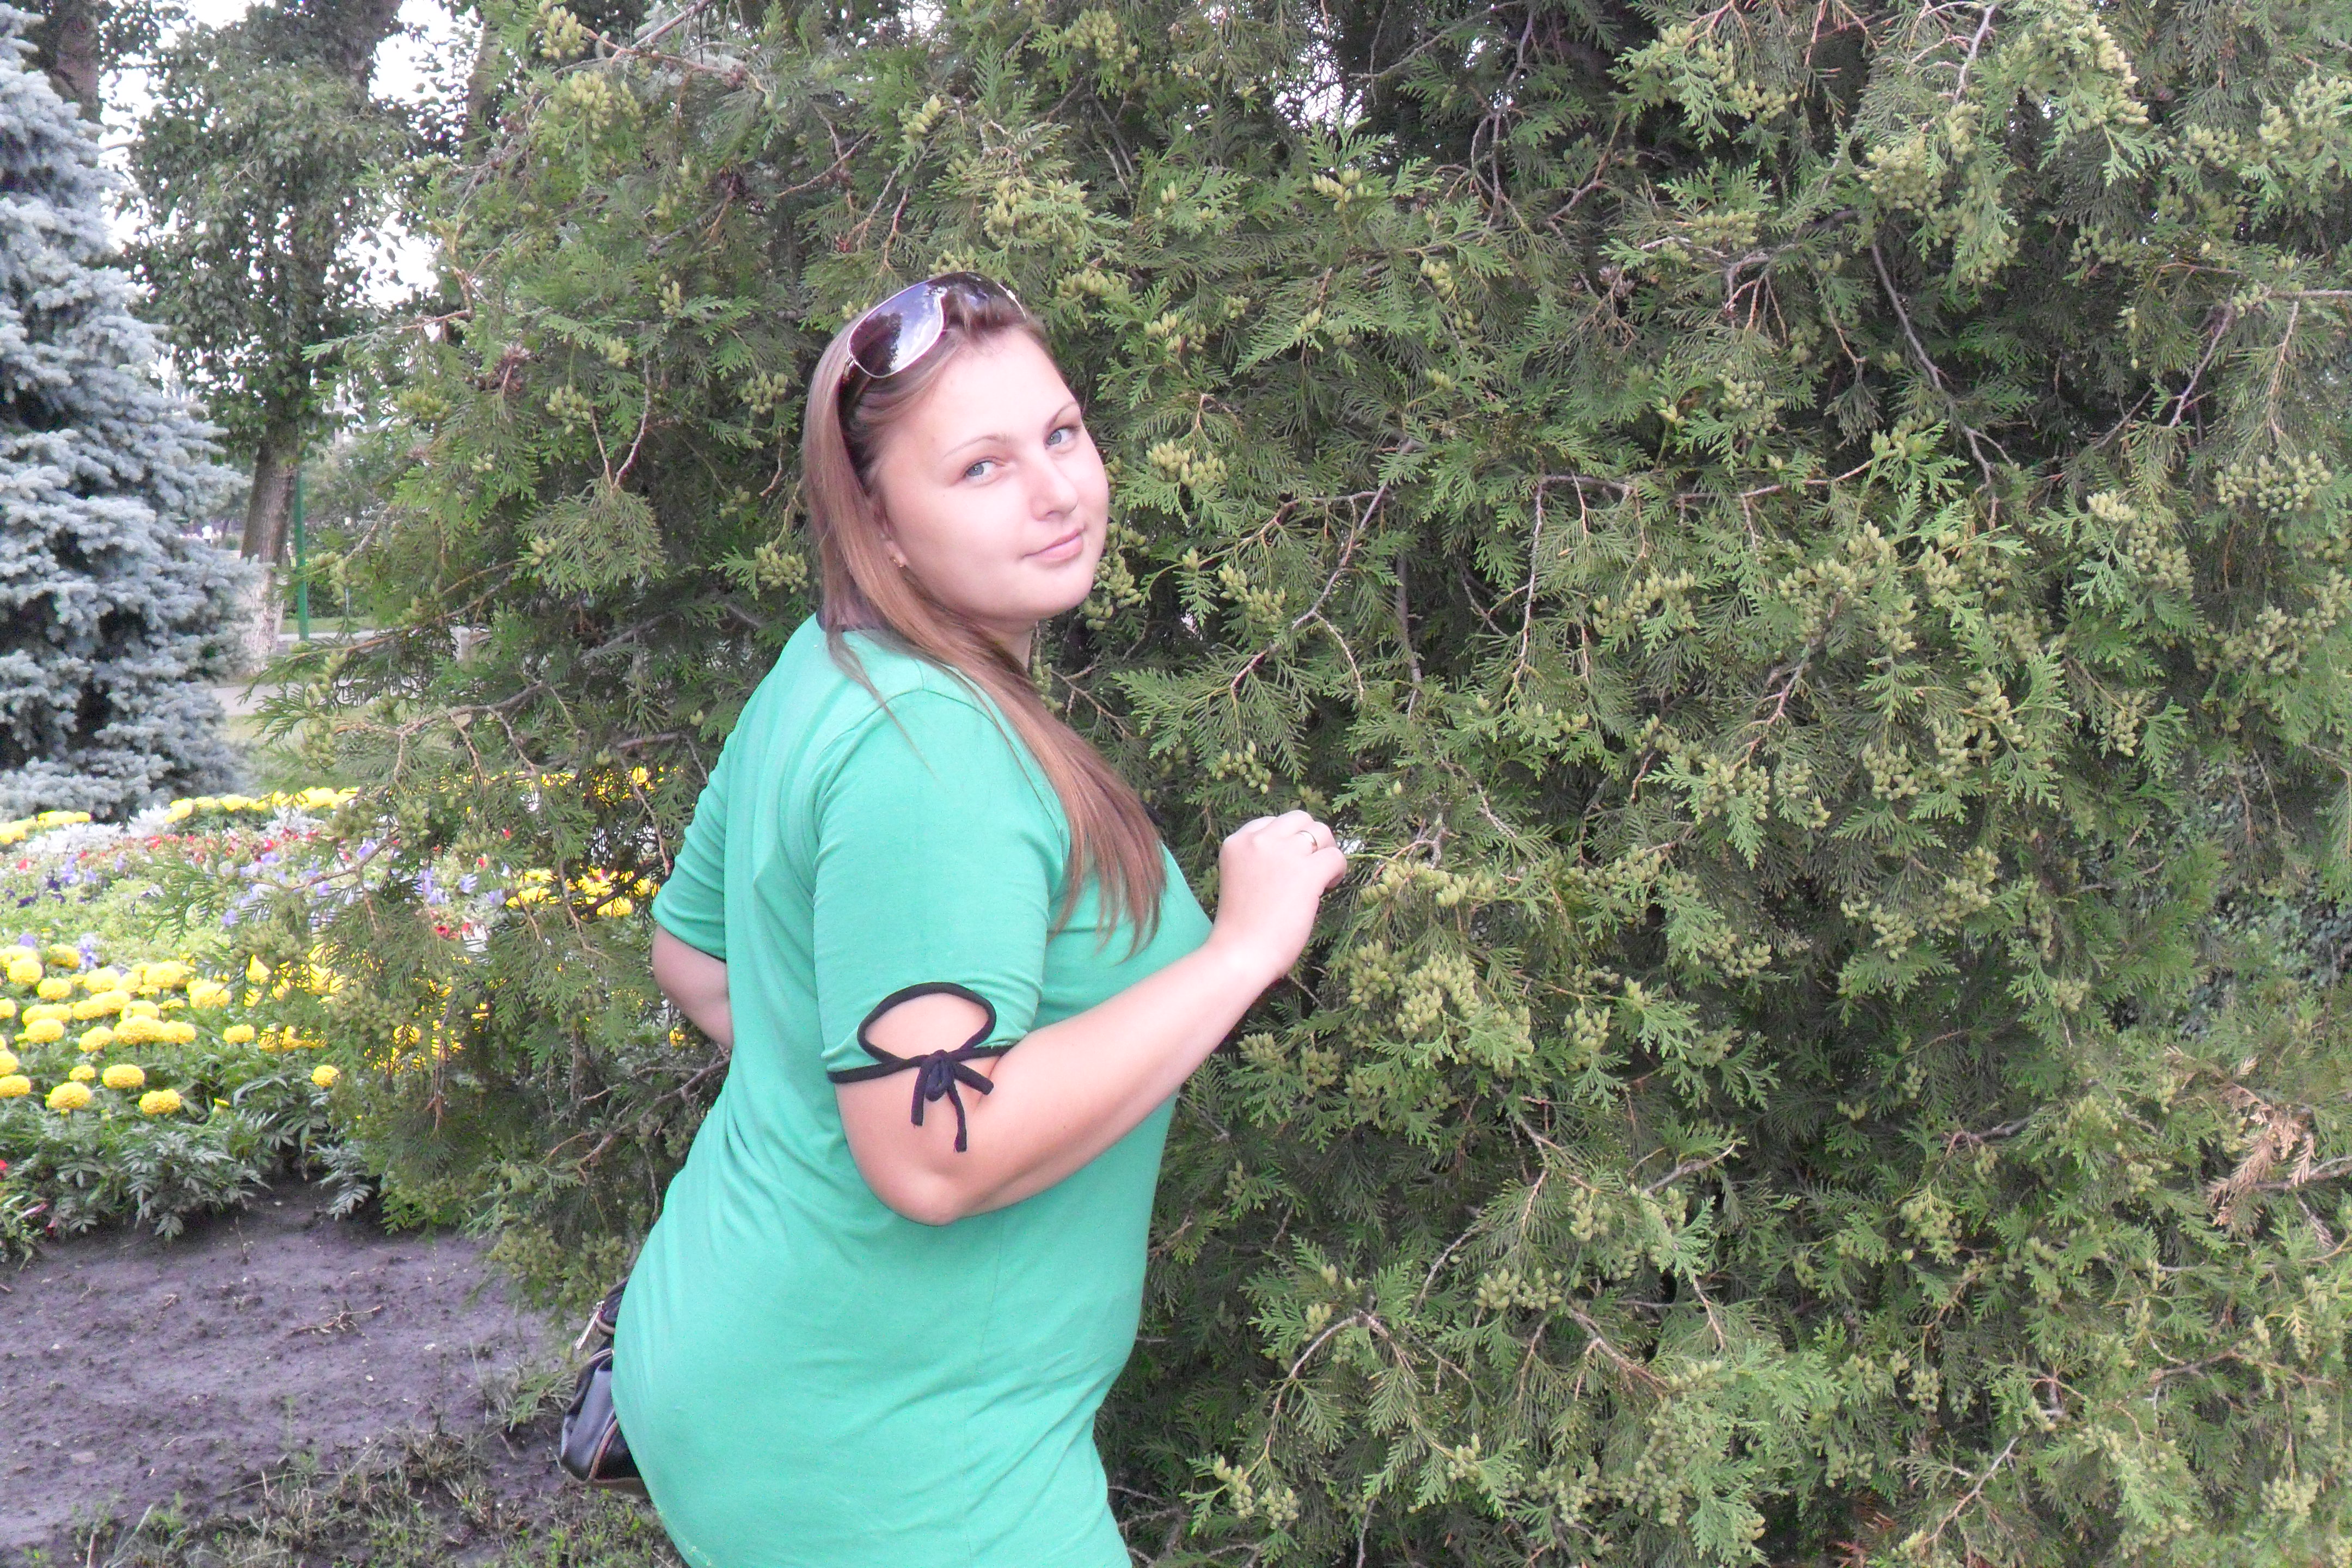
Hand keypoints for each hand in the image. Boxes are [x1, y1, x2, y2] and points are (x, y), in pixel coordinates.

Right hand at [1205, 809, 1347, 987]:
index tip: (1291, 861)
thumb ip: (1258, 861)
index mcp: (1237, 842)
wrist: (1240, 953)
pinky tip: (1329, 886)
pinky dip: (1338, 870)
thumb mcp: (1240, 879)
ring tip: (1323, 877)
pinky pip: (1335, 856)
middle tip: (1312, 864)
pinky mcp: (1307, 872)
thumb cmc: (1239, 928)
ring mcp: (1284, 853)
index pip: (1271, 822)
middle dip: (1311, 838)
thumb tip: (1294, 855)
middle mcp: (1259, 840)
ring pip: (1321, 832)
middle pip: (1299, 818)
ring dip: (1326, 852)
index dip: (1288, 840)